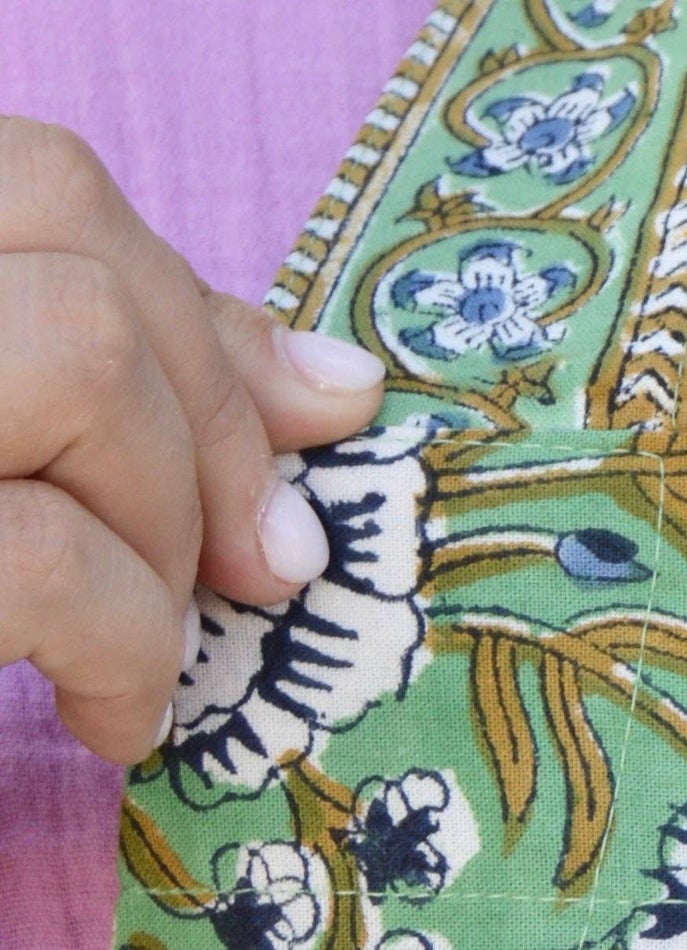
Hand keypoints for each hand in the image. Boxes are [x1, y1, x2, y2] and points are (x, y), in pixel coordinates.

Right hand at [0, 118, 388, 762]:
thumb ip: (118, 395)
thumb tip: (335, 384)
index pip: (40, 182)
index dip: (193, 314)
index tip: (292, 437)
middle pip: (73, 232)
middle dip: (215, 421)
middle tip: (250, 571)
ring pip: (84, 357)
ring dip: (165, 530)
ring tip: (138, 647)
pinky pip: (43, 553)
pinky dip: (128, 651)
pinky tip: (112, 720)